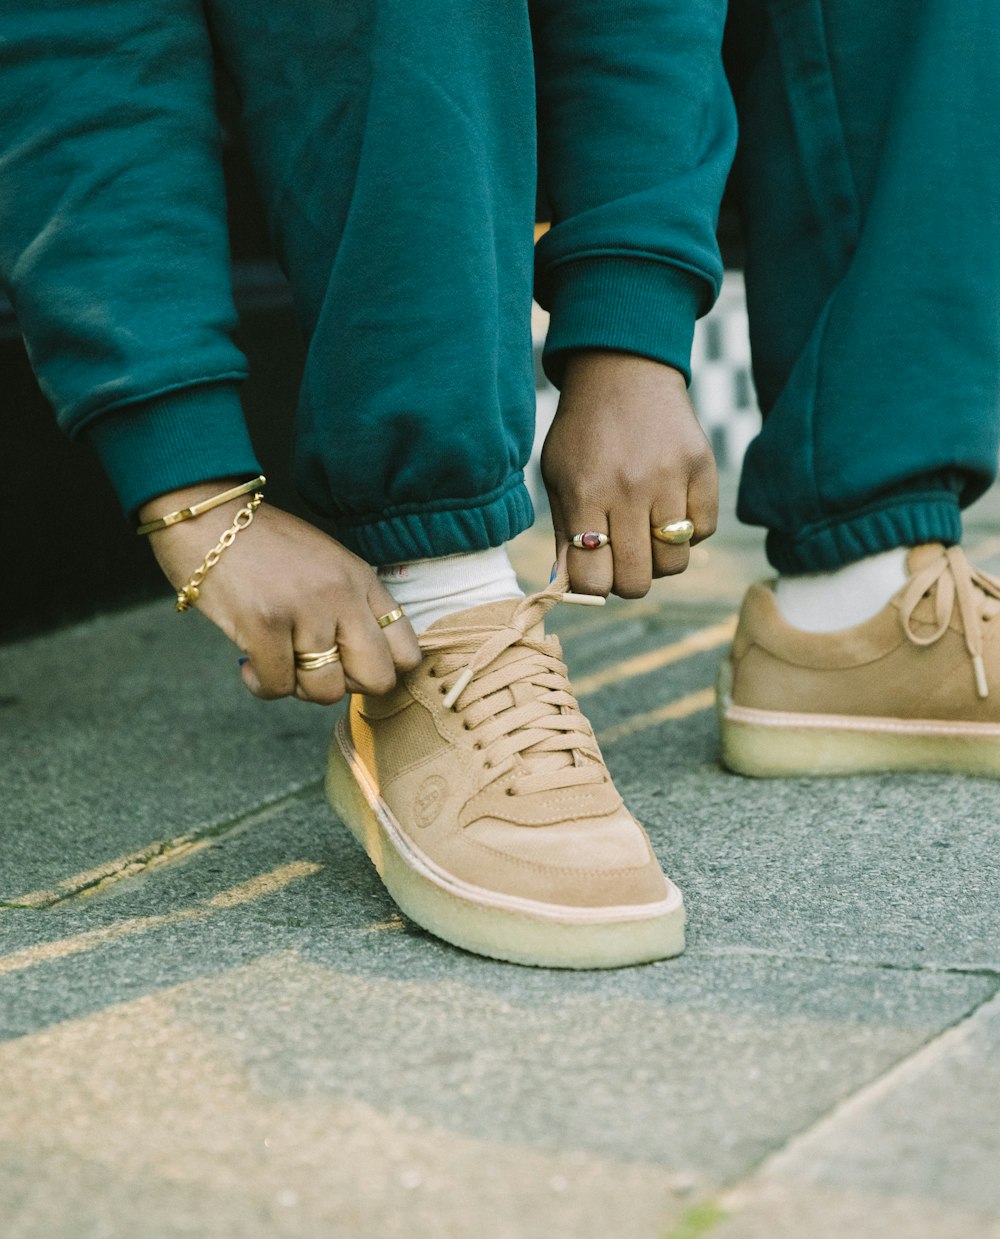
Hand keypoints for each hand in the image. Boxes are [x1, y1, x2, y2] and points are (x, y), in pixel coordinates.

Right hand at [140, 481, 421, 702]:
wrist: (206, 515)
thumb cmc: (263, 545)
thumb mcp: (325, 563)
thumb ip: (351, 604)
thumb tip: (360, 664)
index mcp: (362, 580)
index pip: (407, 651)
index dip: (380, 670)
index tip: (349, 665)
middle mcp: (342, 595)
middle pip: (379, 679)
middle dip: (347, 686)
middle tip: (316, 670)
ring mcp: (305, 610)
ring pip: (326, 691)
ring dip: (299, 687)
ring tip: (278, 661)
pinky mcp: (264, 624)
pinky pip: (278, 687)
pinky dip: (262, 685)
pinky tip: (249, 663)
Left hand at [541, 351, 717, 597]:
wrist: (623, 371)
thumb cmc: (584, 433)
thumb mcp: (559, 479)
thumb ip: (564, 535)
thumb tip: (566, 589)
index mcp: (586, 493)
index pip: (593, 580)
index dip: (592, 587)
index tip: (593, 573)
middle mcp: (630, 489)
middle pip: (638, 581)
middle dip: (627, 579)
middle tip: (621, 556)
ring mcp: (670, 477)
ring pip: (675, 563)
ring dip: (659, 557)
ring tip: (645, 531)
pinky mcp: (703, 467)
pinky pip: (704, 532)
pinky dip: (688, 531)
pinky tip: (669, 506)